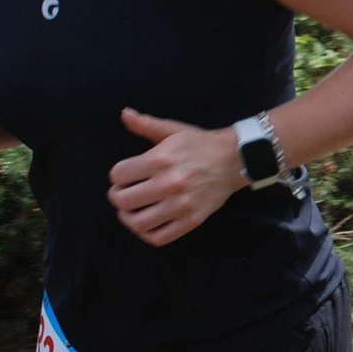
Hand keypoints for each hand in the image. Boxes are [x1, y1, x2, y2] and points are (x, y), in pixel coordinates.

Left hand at [107, 109, 243, 247]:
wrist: (235, 160)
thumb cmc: (200, 144)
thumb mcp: (173, 130)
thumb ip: (146, 124)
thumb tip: (124, 113)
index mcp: (160, 159)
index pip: (119, 175)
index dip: (116, 175)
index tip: (124, 176)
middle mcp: (168, 184)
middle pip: (123, 201)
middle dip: (117, 197)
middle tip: (122, 194)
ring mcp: (180, 206)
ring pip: (138, 223)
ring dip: (128, 218)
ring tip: (131, 211)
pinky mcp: (191, 221)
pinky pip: (159, 237)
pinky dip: (147, 234)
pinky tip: (147, 225)